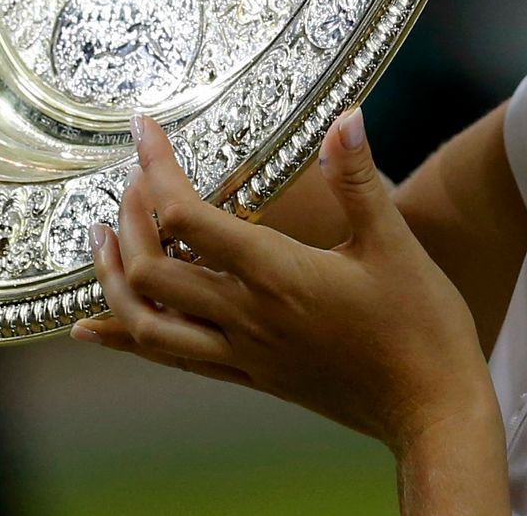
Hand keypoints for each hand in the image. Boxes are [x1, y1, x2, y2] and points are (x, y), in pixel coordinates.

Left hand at [75, 109, 497, 452]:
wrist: (431, 409)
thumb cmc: (420, 326)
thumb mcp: (394, 243)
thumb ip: (359, 180)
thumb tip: (346, 118)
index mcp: (277, 276)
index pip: (188, 219)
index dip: (156, 171)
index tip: (144, 130)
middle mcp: (247, 318)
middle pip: (151, 271)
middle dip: (128, 218)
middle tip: (131, 178)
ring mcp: (244, 353)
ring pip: (148, 324)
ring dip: (115, 279)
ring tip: (101, 238)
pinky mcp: (251, 376)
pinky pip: (173, 358)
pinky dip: (126, 337)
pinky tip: (96, 328)